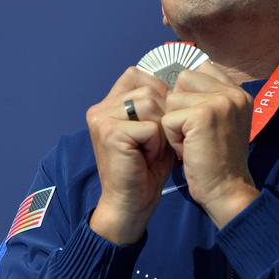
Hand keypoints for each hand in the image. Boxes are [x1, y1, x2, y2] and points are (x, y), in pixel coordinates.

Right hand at [87, 67, 174, 243]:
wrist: (131, 204)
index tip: (158, 123)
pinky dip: (156, 144)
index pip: (137, 75)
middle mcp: (100, 108)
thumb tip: (178, 82)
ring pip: (150, 104)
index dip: (158, 94)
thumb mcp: (154, 128)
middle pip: (148, 89)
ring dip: (160, 130)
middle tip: (154, 143)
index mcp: (107, 103)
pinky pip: (150, 127)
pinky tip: (146, 159)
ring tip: (150, 150)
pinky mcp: (110, 132)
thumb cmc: (146, 168)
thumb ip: (158, 103)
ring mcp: (101, 119)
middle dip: (162, 115)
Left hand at [162, 62, 259, 228]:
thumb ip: (209, 98)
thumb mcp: (221, 122)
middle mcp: (233, 93)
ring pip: (173, 98)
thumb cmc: (218, 161)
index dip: (189, 94)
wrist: (227, 190)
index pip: (201, 70)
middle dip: (180, 107)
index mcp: (239, 92)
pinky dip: (172, 138)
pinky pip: (169, 118)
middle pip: (183, 80)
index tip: (196, 120)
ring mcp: (220, 102)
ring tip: (192, 142)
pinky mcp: (203, 115)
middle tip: (193, 133)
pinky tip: (188, 151)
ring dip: (175, 123)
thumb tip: (180, 79)